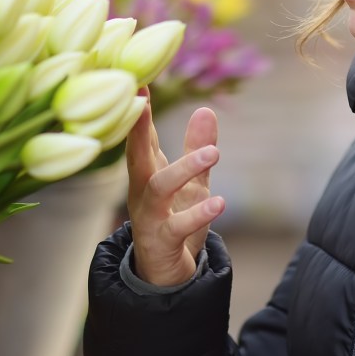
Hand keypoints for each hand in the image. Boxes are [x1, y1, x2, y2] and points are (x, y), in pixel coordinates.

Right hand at [124, 94, 224, 286]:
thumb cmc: (173, 221)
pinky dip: (197, 214)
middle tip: (143, 99)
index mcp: (147, 173)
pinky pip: (176, 227)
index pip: (142, 135)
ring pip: (159, 187)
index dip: (140, 108)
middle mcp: (141, 191)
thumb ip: (195, 148)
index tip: (138, 79)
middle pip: (135, 154)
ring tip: (214, 154)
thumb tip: (205, 109)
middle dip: (137, 126)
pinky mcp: (161, 242)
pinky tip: (219, 202)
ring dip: (185, 168)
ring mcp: (149, 217)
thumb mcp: (191, 182)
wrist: (165, 276)